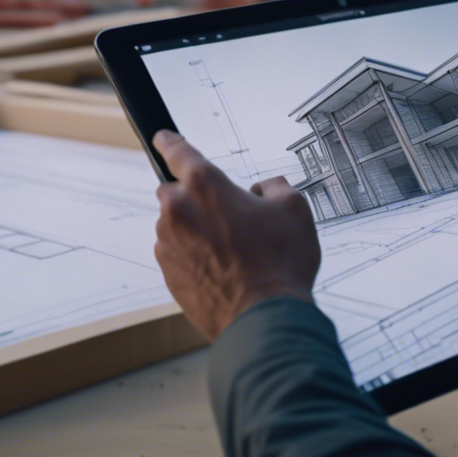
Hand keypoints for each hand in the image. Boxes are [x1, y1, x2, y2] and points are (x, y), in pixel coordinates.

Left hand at [151, 130, 320, 340]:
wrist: (263, 319)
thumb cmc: (279, 263)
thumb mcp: (294, 209)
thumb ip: (274, 187)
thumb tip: (263, 190)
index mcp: (205, 185)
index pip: (178, 151)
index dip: (171, 141)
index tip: (163, 137)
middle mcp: (178, 210)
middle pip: (176, 192)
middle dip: (197, 199)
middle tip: (231, 218)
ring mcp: (168, 244)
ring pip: (176, 225)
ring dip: (196, 230)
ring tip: (233, 252)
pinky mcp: (167, 273)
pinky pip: (177, 254)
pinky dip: (194, 257)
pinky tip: (223, 270)